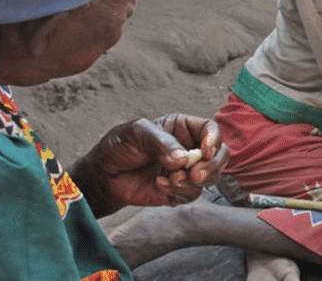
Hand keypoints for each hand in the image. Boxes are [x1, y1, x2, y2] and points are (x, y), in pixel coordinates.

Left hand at [71, 114, 228, 216]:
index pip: (210, 130)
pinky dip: (180, 191)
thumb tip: (183, 158)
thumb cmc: (118, 147)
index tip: (204, 150)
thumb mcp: (135, 133)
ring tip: (170, 180)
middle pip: (220, 155)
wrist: (102, 176)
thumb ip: (160, 142)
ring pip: (211, 177)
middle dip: (212, 166)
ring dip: (194, 181)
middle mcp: (190, 149)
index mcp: (183, 128)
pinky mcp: (179, 191)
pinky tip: (160, 185)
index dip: (213, 139)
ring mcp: (186, 171)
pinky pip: (192, 194)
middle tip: (195, 174)